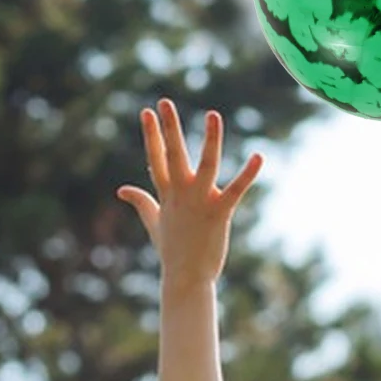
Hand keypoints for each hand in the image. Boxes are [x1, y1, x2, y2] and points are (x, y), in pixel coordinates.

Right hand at [117, 99, 262, 287]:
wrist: (185, 278)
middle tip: (164, 102)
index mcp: (166, 194)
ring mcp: (199, 202)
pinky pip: (236, 189)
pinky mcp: (219, 213)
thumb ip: (141, 201)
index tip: (147, 111)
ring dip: (210, 139)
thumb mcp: (153, 221)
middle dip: (168, 128)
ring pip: (206, 164)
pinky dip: (248, 173)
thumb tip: (122, 189)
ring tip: (212, 114)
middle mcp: (180, 194)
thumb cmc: (172, 250)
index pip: (155, 159)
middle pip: (172, 154)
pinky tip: (259, 156)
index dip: (151, 135)